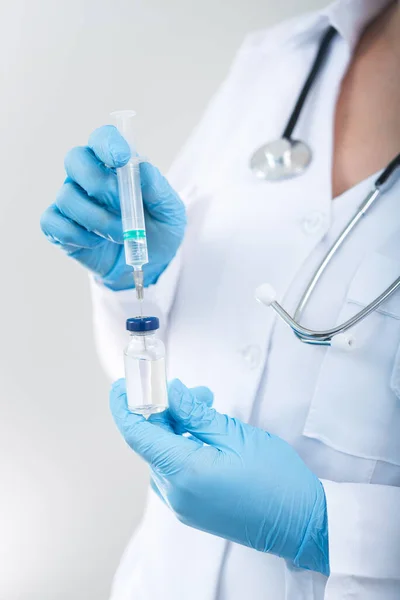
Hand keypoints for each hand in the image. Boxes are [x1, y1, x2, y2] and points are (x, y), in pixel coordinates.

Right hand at [40, 126, 185, 289]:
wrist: (149, 265)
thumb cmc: (159, 231)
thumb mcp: (170, 211)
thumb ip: (158, 189)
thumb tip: (143, 168)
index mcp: (115, 165)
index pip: (102, 138)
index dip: (108, 143)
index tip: (122, 159)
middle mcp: (88, 178)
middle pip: (75, 159)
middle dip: (98, 183)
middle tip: (122, 205)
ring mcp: (72, 201)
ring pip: (66, 197)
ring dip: (97, 219)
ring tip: (120, 235)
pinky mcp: (60, 227)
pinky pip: (53, 223)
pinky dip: (76, 235)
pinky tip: (95, 242)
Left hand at [110, 379, 328, 574]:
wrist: (302, 525)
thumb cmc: (276, 481)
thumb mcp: (237, 436)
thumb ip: (197, 414)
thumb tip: (172, 394)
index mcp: (184, 473)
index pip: (137, 434)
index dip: (124, 406)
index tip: (121, 385)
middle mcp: (175, 493)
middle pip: (153, 442)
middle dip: (164, 410)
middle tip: (190, 390)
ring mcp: (183, 505)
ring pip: (165, 455)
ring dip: (177, 427)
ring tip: (206, 407)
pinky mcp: (193, 509)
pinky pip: (175, 471)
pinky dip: (183, 446)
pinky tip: (204, 433)